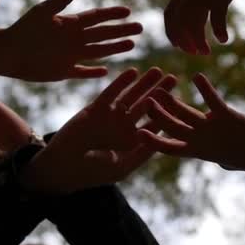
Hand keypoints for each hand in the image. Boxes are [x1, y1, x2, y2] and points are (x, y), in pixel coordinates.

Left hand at [0, 0, 142, 80]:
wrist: (7, 53)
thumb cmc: (22, 30)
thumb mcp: (43, 12)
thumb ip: (61, 0)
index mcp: (69, 24)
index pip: (96, 18)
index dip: (112, 14)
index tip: (127, 11)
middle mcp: (73, 39)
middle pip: (103, 34)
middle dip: (121, 31)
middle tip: (140, 28)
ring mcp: (70, 56)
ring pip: (98, 52)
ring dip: (114, 49)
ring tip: (132, 44)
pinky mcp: (63, 72)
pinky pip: (82, 72)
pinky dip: (93, 72)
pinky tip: (106, 70)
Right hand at [21, 67, 176, 192]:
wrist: (63, 166)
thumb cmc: (92, 173)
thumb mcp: (122, 167)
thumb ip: (142, 154)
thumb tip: (164, 142)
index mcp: (132, 140)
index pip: (153, 123)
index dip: (166, 112)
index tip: (181, 100)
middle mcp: (123, 126)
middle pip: (145, 105)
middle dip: (159, 93)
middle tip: (174, 78)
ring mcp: (110, 116)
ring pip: (130, 96)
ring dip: (143, 84)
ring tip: (157, 71)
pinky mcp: (95, 109)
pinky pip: (111, 93)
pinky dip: (121, 83)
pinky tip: (133, 72)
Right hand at [139, 73, 244, 172]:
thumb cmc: (240, 156)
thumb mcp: (216, 154)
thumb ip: (200, 145)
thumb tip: (189, 141)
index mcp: (195, 150)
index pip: (168, 147)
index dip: (152, 141)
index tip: (138, 132)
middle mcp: (200, 140)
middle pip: (172, 127)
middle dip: (157, 115)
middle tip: (145, 102)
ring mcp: (212, 128)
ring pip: (185, 114)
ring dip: (171, 102)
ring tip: (160, 90)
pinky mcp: (226, 116)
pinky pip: (212, 101)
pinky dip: (204, 88)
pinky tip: (196, 76)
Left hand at [164, 0, 244, 54]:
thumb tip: (194, 10)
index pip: (169, 15)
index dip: (172, 33)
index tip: (178, 46)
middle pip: (180, 24)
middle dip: (184, 42)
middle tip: (194, 53)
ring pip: (194, 26)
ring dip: (198, 42)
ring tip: (205, 52)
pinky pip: (216, 20)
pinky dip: (219, 32)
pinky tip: (223, 39)